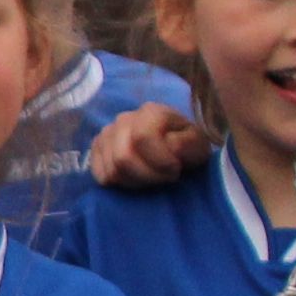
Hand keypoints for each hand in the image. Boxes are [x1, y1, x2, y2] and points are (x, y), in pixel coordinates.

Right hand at [86, 101, 205, 189]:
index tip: (176, 170)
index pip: (142, 137)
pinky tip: (136, 178)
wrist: (172, 149)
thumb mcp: (198, 144)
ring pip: (112, 169)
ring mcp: (107, 133)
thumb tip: (170, 145)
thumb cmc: (185, 147)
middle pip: (123, 157)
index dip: (160, 161)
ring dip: (136, 182)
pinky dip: (120, 184)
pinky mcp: (97, 149)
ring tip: (152, 178)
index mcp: (150, 112)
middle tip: (165, 178)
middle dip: (148, 175)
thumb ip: (189, 143)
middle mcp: (124, 119)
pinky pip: (101, 175)